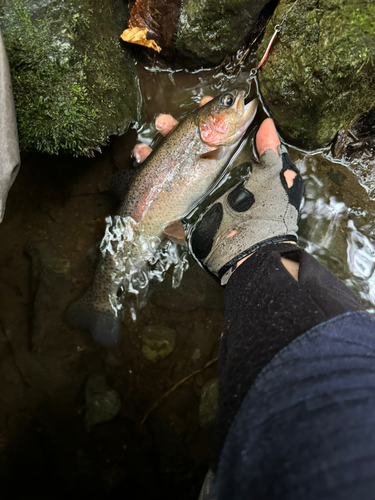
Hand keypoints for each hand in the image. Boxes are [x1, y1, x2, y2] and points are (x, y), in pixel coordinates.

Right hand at [132, 104, 303, 285]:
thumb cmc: (267, 213)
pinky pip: (162, 193)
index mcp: (234, 167)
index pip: (217, 137)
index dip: (207, 119)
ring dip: (156, 154)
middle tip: (161, 121)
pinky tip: (139, 167)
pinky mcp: (181, 212)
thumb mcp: (276, 177)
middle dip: (174, 132)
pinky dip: (148, 180)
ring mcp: (195, 195)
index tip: (200, 103)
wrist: (249, 251)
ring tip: (141, 147)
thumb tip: (268, 124)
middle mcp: (212, 178)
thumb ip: (271, 151)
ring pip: (171, 168)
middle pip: (188, 149)